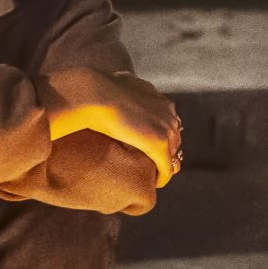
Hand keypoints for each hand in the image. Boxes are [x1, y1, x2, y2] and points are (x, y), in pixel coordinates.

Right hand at [42, 68, 182, 185]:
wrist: (93, 93)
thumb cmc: (96, 89)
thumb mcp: (113, 84)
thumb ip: (121, 90)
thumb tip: (113, 86)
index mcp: (158, 100)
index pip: (167, 121)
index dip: (159, 135)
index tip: (148, 147)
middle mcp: (167, 113)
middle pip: (174, 138)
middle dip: (166, 152)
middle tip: (154, 166)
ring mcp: (165, 128)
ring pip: (172, 153)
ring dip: (165, 165)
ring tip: (154, 176)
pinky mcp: (158, 145)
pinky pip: (166, 167)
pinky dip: (163, 177)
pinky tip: (156, 184)